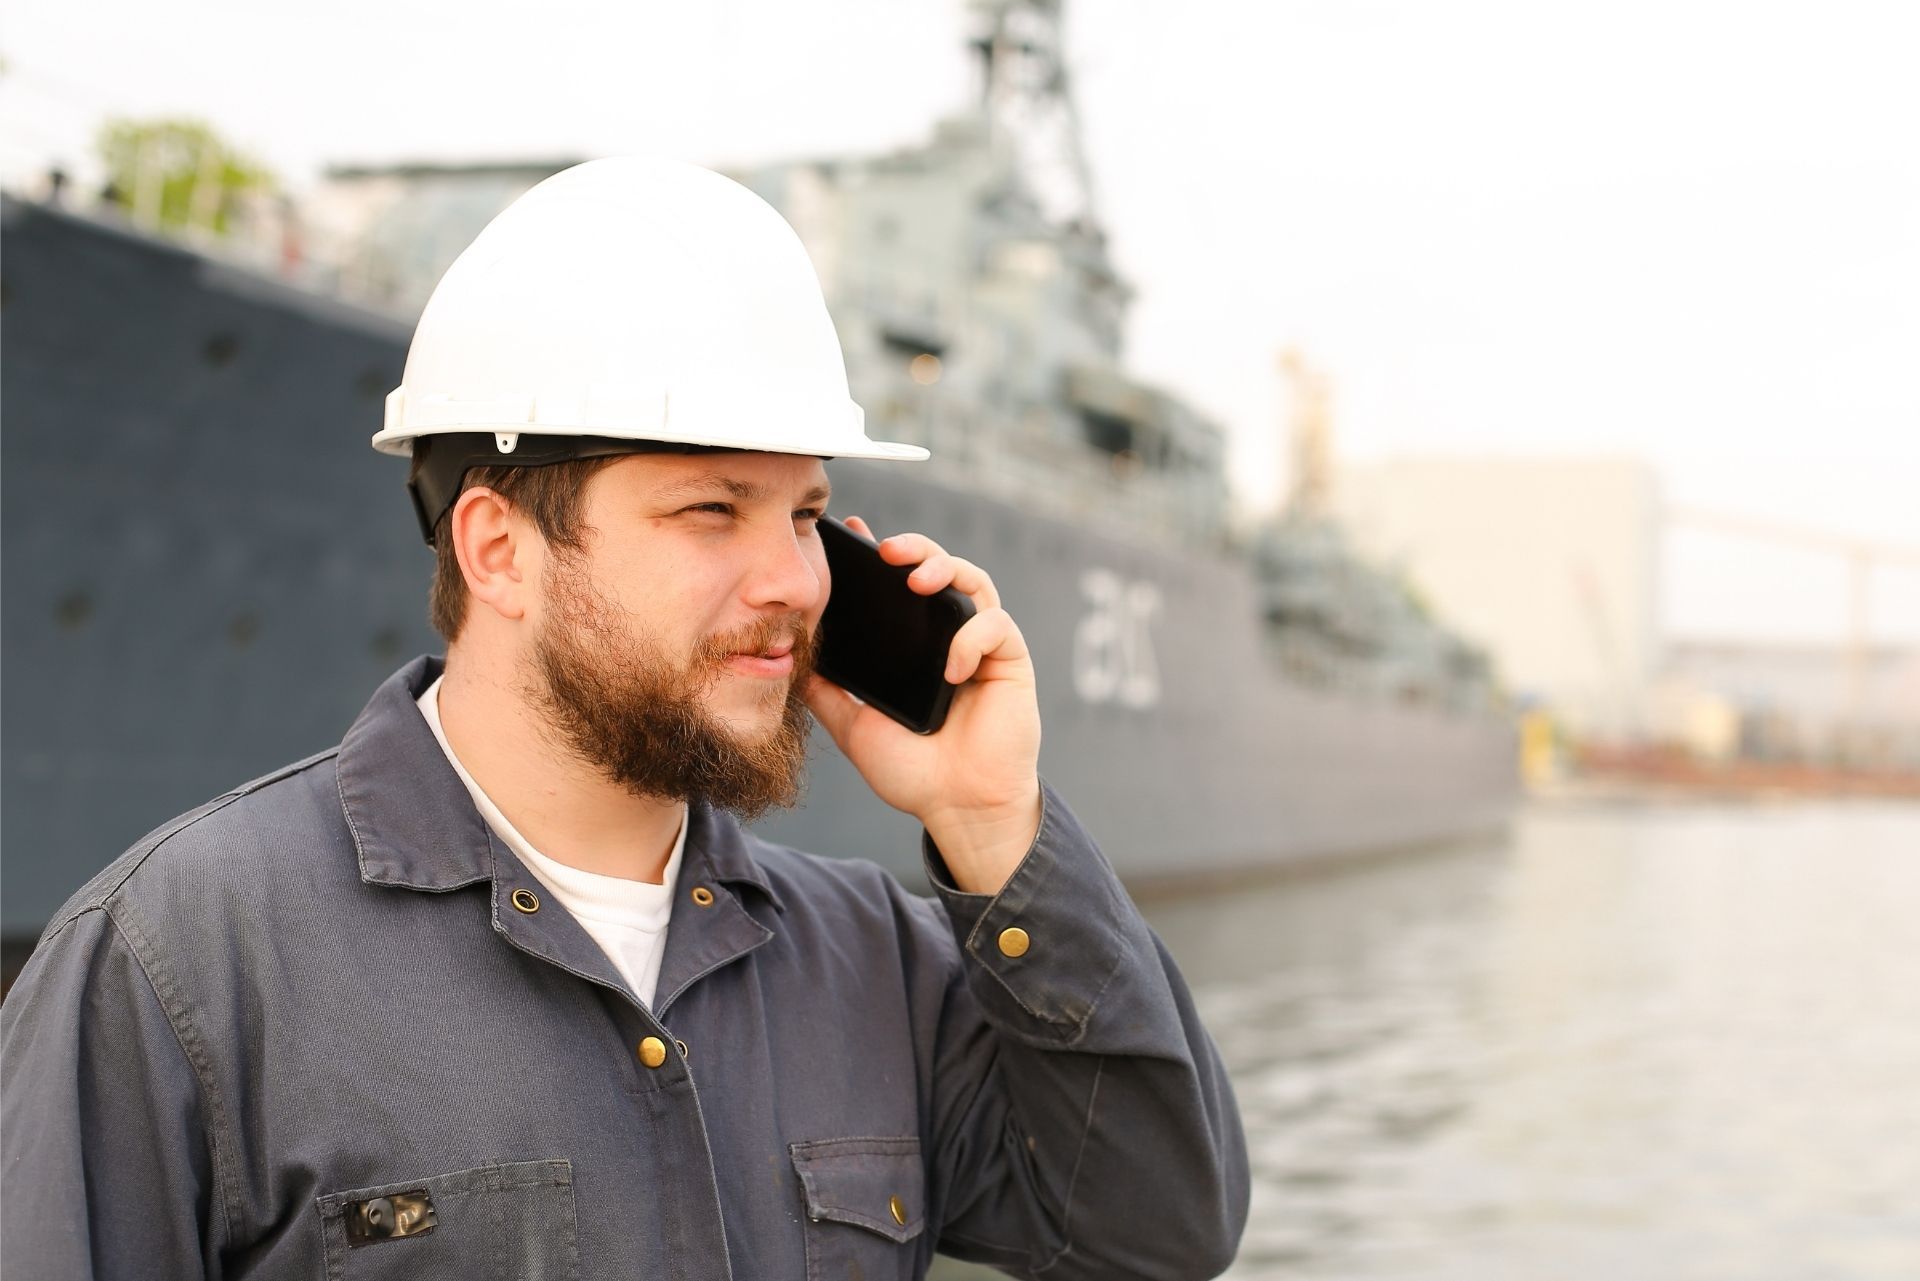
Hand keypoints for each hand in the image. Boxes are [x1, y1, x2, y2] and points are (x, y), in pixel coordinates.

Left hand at [802, 517, 1042, 895]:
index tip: (851, 533)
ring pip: (973, 582)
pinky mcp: (1010, 663)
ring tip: (916, 578)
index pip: (899, 585)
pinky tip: (953, 668)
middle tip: (887, 551)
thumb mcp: (854, 726)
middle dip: (916, 548)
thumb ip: (827, 693)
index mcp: (916, 646)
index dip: (880, 553)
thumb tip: (790, 661)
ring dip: (945, 568)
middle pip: (940, 569)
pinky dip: (972, 637)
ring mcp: (982, 647)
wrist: (956, 808)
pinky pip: (996, 627)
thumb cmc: (913, 772)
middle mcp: (950, 637)